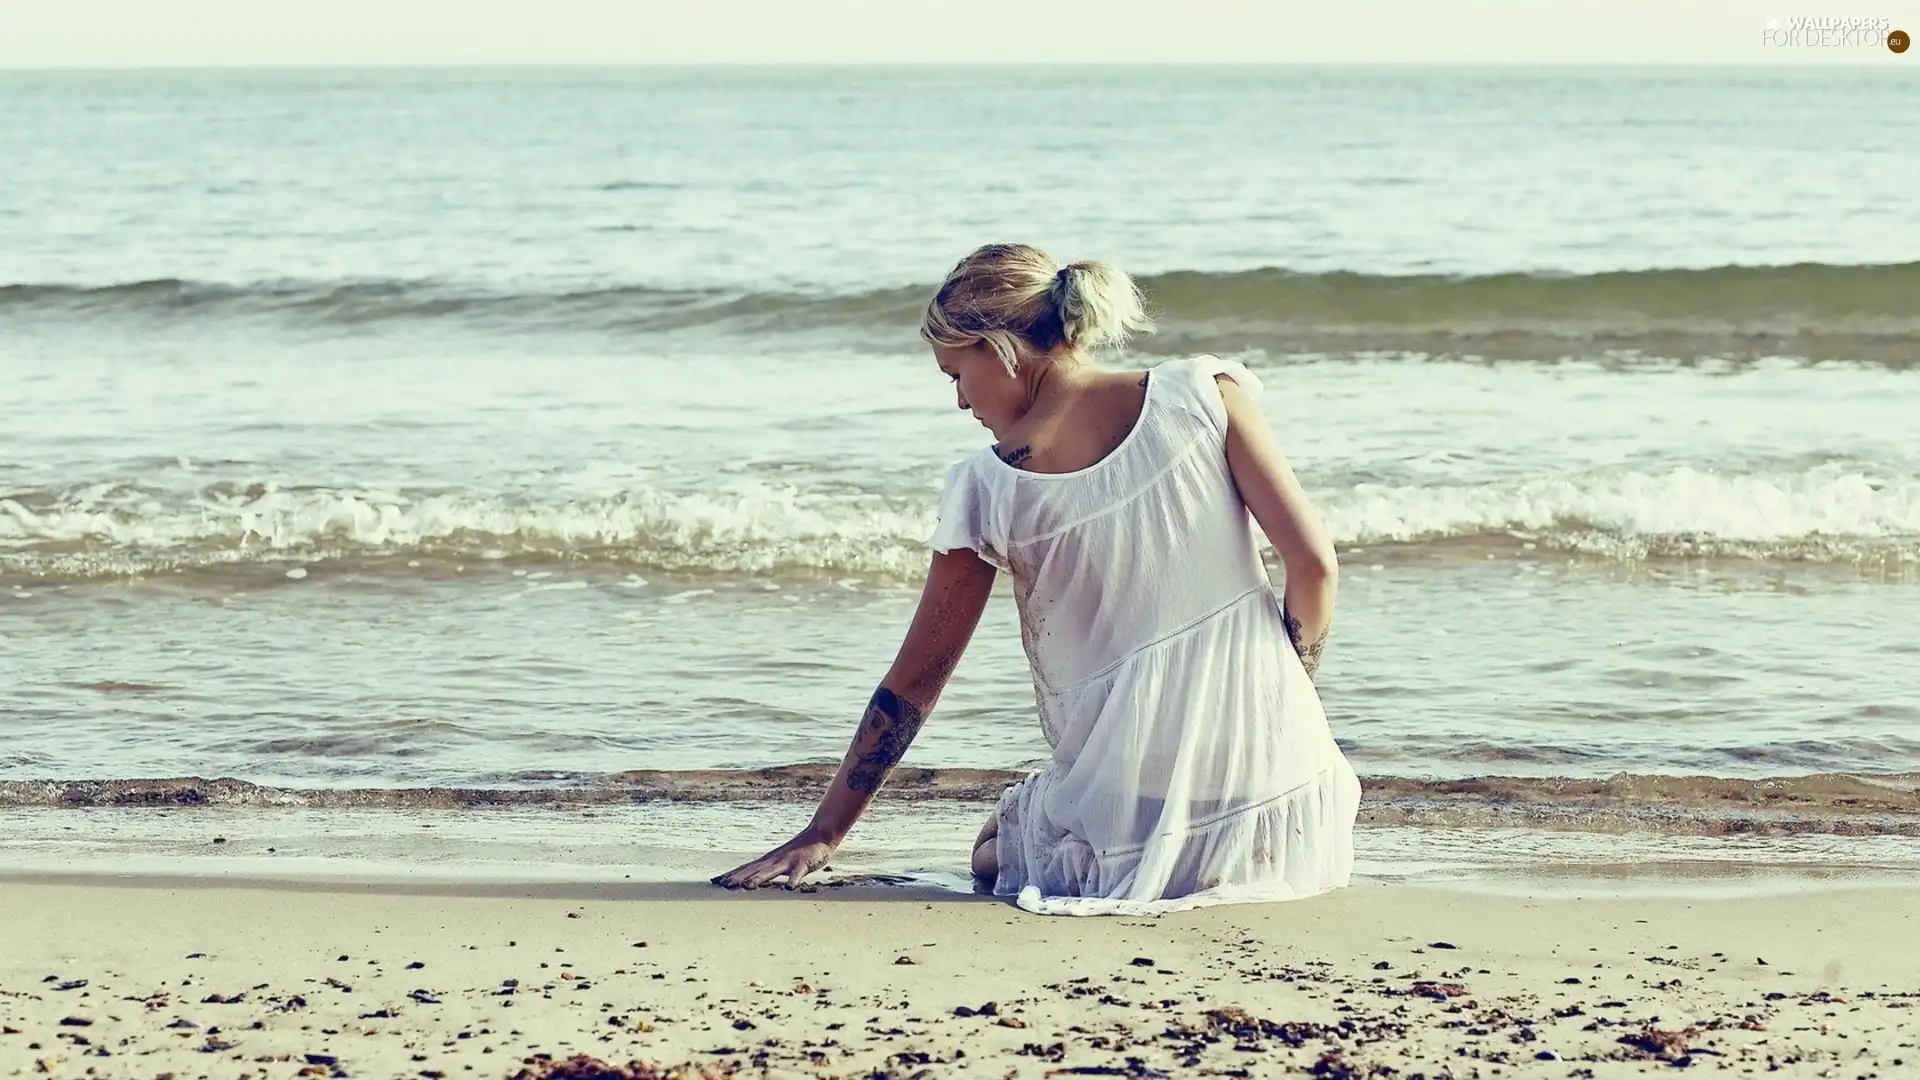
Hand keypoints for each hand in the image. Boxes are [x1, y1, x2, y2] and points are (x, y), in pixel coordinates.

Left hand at [710, 833, 837, 890]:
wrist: (819, 835)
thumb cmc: (797, 851)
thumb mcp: (778, 861)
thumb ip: (763, 870)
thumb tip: (747, 881)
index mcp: (767, 861)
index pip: (745, 868)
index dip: (730, 875)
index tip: (714, 882)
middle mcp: (774, 860)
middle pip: (754, 870)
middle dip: (739, 877)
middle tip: (724, 885)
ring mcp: (788, 862)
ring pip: (772, 871)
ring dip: (760, 878)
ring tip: (748, 886)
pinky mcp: (803, 864)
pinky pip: (798, 874)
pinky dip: (793, 880)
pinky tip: (788, 888)